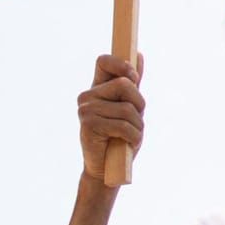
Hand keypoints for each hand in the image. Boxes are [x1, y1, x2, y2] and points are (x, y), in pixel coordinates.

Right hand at [78, 53, 144, 183]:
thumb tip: (138, 54)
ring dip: (137, 126)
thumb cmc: (120, 137)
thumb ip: (132, 83)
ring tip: (129, 136)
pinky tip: (127, 144)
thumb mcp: (130, 108)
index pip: (103, 61)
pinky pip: (123, 125)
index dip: (121, 65)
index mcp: (97, 88)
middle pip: (125, 84)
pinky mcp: (88, 125)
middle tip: (135, 120)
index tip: (134, 78)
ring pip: (127, 108)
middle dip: (139, 104)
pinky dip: (133, 137)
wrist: (107, 169)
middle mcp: (88, 96)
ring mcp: (85, 110)